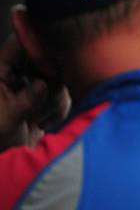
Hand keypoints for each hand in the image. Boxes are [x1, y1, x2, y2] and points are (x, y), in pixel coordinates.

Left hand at [0, 35, 70, 150]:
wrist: (5, 165)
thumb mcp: (6, 119)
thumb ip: (26, 99)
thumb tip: (43, 84)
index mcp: (1, 71)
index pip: (20, 44)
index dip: (38, 47)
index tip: (50, 64)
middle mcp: (17, 73)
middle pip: (46, 60)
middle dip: (51, 82)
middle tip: (44, 99)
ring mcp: (33, 85)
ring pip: (59, 79)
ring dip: (53, 101)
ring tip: (37, 119)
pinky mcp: (46, 99)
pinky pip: (63, 95)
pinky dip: (57, 110)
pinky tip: (41, 123)